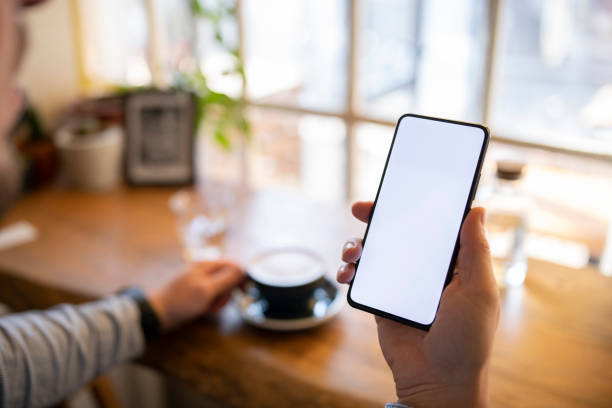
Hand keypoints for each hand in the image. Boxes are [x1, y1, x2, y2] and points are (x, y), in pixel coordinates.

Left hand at [147, 260, 243, 330]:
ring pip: (219, 289)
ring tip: (209, 309)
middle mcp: (204, 271)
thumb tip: (243, 268)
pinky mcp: (195, 292)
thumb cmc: (181, 301)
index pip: (232, 265)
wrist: (156, 313)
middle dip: (227, 293)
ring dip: (219, 300)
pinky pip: (210, 296)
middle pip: (227, 278)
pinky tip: (204, 310)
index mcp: (206, 265)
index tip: (246, 291)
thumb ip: (226, 278)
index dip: (241, 277)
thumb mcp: (207, 290)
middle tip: (218, 303)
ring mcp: (199, 282)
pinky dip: (210, 304)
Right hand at [338, 202, 498, 407]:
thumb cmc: (467, 340)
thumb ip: (476, 251)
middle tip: (362, 209)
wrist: (438, 381)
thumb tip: (477, 209)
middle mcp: (424, 269)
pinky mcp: (380, 301)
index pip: (432, 225)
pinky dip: (349, 271)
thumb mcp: (479, 291)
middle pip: (398, 233)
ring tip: (352, 251)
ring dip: (357, 245)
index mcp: (451, 264)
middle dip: (378, 218)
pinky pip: (361, 278)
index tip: (400, 190)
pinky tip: (347, 274)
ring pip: (375, 252)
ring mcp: (400, 285)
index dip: (417, 205)